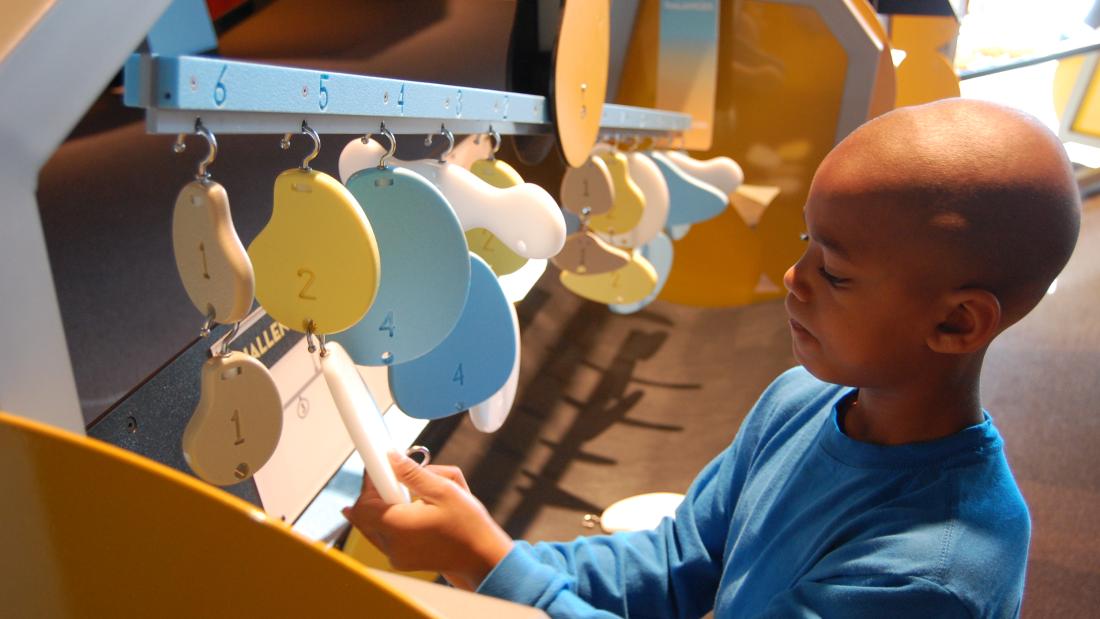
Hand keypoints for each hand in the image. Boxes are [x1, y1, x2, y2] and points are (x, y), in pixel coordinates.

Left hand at [342, 451, 513, 590]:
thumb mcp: (444, 490)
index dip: (368, 484)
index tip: (381, 469)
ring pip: (372, 525)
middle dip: (376, 494)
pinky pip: (384, 536)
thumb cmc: (468, 526)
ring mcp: (395, 556)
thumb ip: (412, 473)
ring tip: (412, 499)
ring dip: (383, 507)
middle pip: (363, 515)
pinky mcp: (400, 560)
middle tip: (399, 481)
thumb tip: (391, 457)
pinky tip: (414, 513)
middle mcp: (391, 545)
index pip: (362, 505)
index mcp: (398, 526)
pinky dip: (391, 521)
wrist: (482, 558)